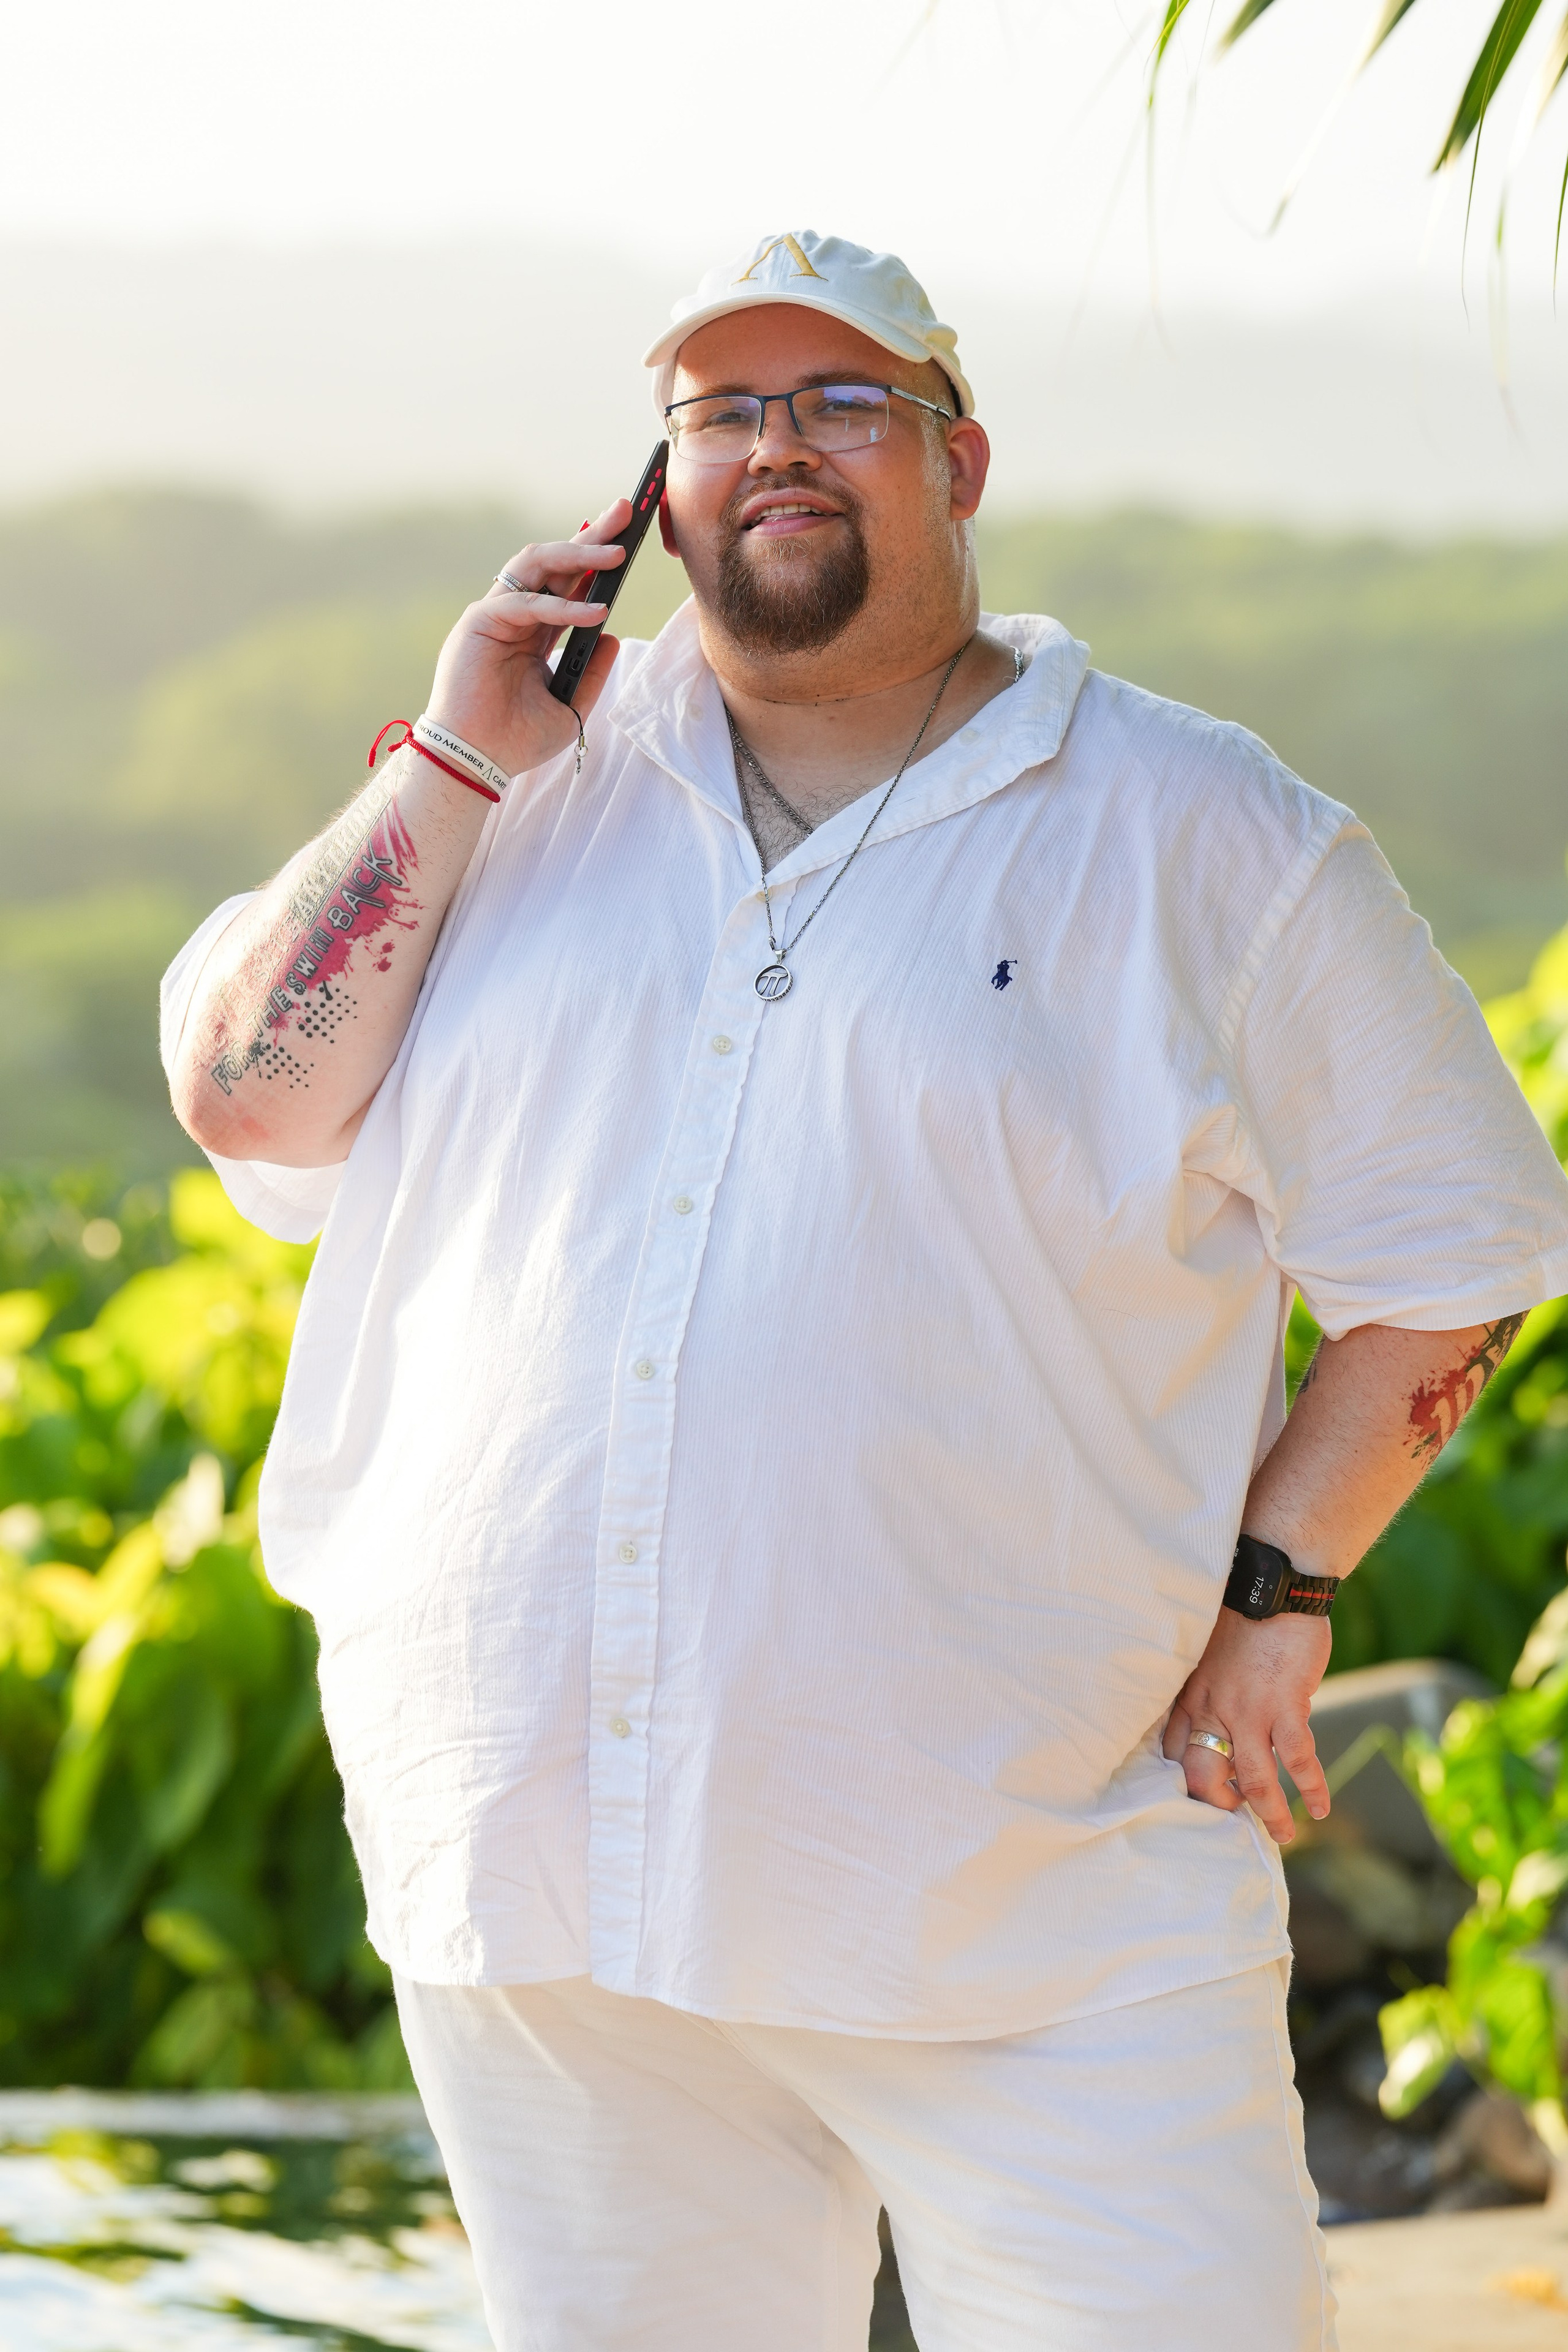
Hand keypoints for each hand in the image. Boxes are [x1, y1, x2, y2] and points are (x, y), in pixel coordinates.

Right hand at [424, 504, 630, 777]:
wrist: (478, 761)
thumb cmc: (516, 739)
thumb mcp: (570, 705)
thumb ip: (591, 671)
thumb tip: (614, 636)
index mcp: (533, 631)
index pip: (567, 583)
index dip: (595, 560)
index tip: (628, 538)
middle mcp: (515, 615)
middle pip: (554, 562)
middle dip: (591, 536)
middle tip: (626, 511)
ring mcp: (495, 615)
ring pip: (536, 565)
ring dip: (578, 555)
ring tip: (618, 552)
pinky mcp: (480, 624)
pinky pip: (527, 605)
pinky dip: (562, 608)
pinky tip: (595, 612)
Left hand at [1162, 1608, 1331, 1844]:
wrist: (1273, 1590)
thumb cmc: (1242, 1620)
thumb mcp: (1205, 1656)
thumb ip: (1207, 1693)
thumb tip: (1214, 1728)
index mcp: (1190, 1696)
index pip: (1171, 1751)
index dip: (1183, 1780)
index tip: (1197, 1796)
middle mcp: (1213, 1709)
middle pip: (1203, 1776)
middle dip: (1219, 1807)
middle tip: (1237, 1820)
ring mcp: (1250, 1712)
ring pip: (1254, 1780)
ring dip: (1269, 1814)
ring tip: (1282, 1836)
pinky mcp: (1286, 1706)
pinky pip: (1298, 1760)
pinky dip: (1311, 1789)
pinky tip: (1320, 1809)